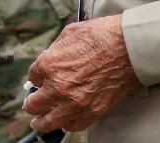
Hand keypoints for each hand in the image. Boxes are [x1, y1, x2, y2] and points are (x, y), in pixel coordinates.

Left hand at [23, 15, 138, 131]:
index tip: (39, 78)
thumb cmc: (100, 35)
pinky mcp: (93, 110)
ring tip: (38, 123)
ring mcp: (76, 101)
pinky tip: (63, 124)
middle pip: (35, 104)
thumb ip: (54, 50)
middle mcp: (59, 86)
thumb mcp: (68, 34)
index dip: (36, 77)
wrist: (128, 46)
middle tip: (30, 105)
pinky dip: (67, 125)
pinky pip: (75, 125)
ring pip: (50, 121)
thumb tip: (48, 58)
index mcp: (49, 65)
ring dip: (41, 123)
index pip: (32, 77)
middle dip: (31, 104)